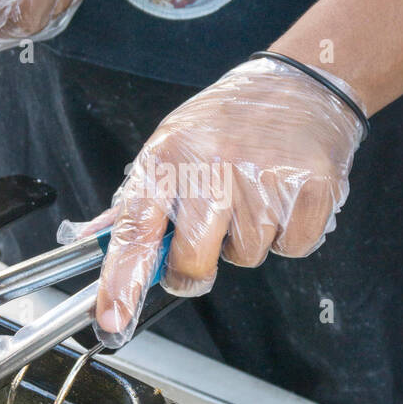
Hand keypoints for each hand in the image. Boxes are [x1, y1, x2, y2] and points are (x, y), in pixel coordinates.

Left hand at [58, 56, 365, 344]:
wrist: (300, 84)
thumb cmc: (229, 121)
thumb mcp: (171, 146)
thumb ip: (136, 201)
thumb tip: (91, 240)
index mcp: (168, 157)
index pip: (135, 230)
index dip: (122, 281)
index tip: (111, 319)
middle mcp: (212, 166)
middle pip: (194, 261)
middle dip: (197, 268)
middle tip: (209, 239)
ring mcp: (263, 178)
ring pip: (246, 257)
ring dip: (249, 239)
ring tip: (254, 192)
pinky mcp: (310, 189)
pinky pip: (291, 248)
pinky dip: (288, 233)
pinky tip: (283, 196)